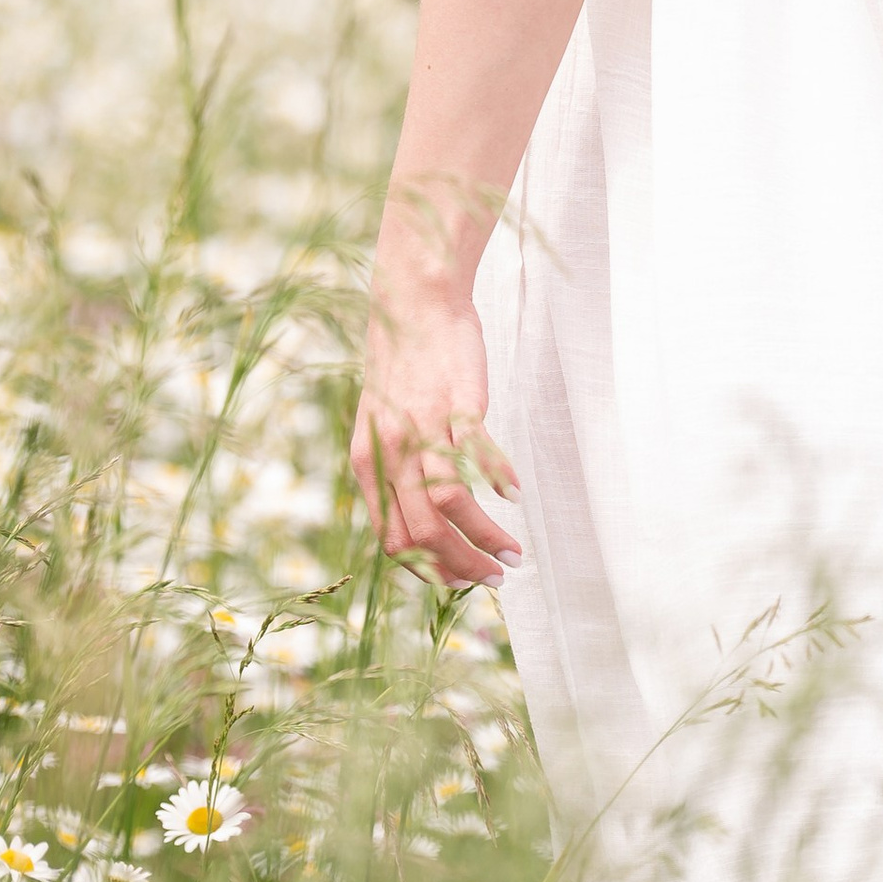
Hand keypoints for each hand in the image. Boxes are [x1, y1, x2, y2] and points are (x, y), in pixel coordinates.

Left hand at [352, 287, 521, 587]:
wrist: (412, 301)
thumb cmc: (403, 364)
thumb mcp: (382, 424)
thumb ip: (395, 469)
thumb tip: (424, 517)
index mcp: (367, 463)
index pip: (393, 541)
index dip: (429, 571)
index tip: (460, 580)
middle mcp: (391, 451)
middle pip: (424, 535)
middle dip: (464, 568)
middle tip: (496, 579)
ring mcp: (423, 428)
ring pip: (451, 506)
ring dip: (486, 539)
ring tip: (513, 552)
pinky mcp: (455, 403)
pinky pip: (479, 456)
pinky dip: (500, 481)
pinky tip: (515, 493)